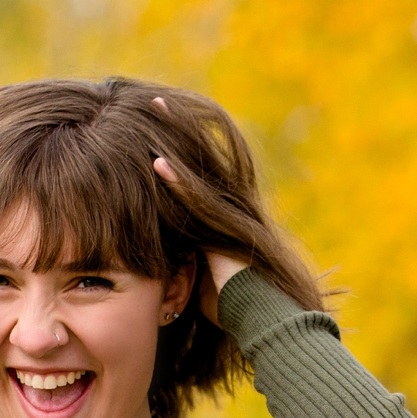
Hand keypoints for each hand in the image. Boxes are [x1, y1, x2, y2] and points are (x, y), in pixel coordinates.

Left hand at [148, 107, 246, 327]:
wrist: (265, 318)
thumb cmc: (232, 305)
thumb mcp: (199, 271)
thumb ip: (183, 252)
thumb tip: (161, 249)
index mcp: (222, 211)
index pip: (194, 169)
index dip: (174, 142)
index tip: (150, 118)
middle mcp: (229, 206)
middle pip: (199, 157)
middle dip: (176, 126)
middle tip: (152, 98)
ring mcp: (231, 216)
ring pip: (200, 169)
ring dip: (176, 140)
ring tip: (152, 110)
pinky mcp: (228, 232)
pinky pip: (200, 203)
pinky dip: (178, 183)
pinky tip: (158, 164)